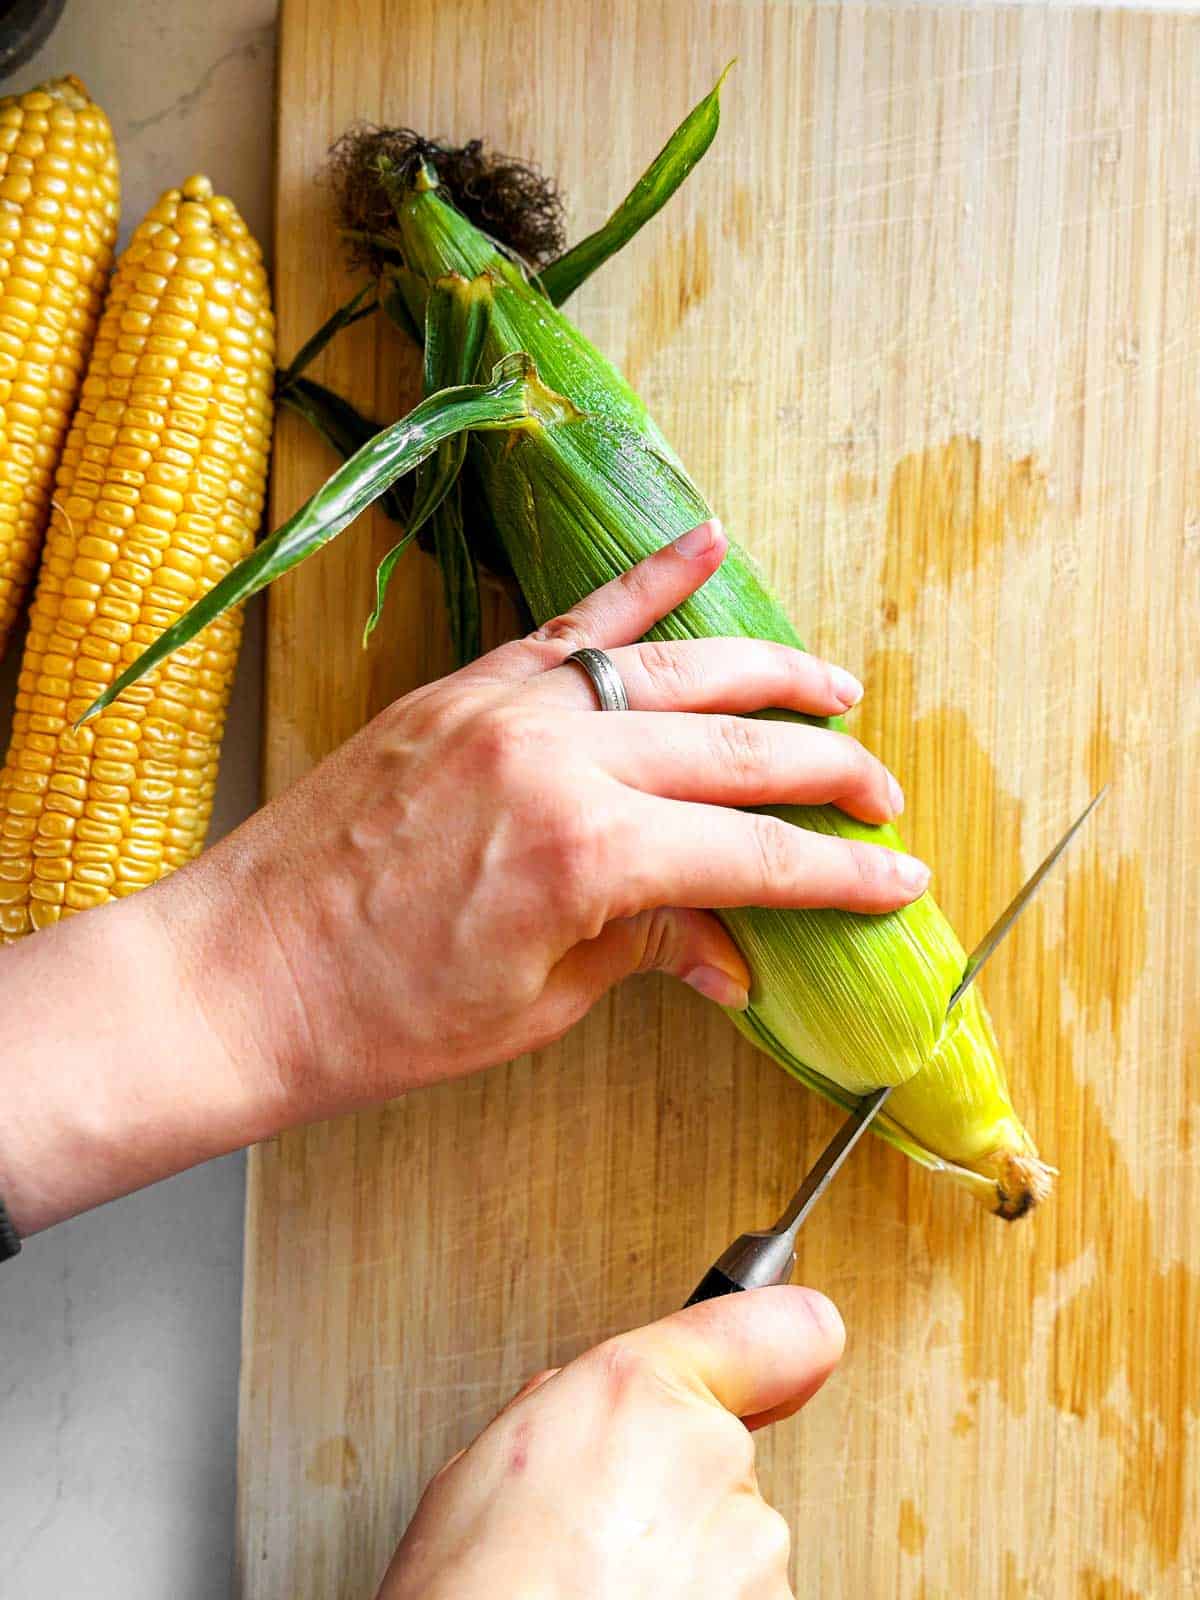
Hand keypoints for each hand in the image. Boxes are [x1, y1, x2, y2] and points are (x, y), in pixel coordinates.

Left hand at [176, 519, 927, 1120]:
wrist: (241, 975)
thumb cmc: (380, 1017)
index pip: (753, 856)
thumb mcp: (537, 1003)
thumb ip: (649, 951)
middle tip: (884, 797)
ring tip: (836, 689)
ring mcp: (507, 708)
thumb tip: (738, 954)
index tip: (898, 879)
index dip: (839, 873)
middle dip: (827, 773)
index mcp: (586, 857)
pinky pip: (573, 621)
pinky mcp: (464, 688)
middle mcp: (558, 761)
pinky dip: (647, 582)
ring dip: (768, 675)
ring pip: (673, 669)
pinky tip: (707, 545)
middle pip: (734, 750)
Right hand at [377, 1285, 844, 1598]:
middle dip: (675, 1491)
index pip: (779, 1330)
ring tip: (600, 1593)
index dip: (780, 1346)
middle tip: (600, 1536)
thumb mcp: (484, 1467)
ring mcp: (752, 1555)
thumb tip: (589, 1414)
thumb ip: (568, 1412)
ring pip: (736, 1546)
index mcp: (638, 1393)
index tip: (788, 1356)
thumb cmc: (474, 1597)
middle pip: (725, 1458)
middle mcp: (711, 1458)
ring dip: (689, 1570)